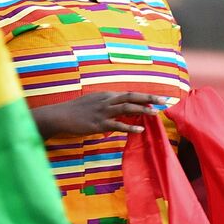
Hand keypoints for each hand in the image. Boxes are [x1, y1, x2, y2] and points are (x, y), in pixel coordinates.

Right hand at [32, 92, 175, 138]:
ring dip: (142, 110)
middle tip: (163, 101)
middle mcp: (106, 100)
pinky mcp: (98, 124)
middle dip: (148, 98)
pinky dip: (129, 126)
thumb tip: (118, 111)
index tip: (157, 98)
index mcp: (106, 95)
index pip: (128, 94)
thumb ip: (107, 105)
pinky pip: (117, 125)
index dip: (143, 96)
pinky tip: (140, 129)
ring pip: (126, 108)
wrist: (60, 116)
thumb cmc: (76, 111)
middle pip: (131, 97)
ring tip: (154, 113)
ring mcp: (103, 112)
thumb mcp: (93, 103)